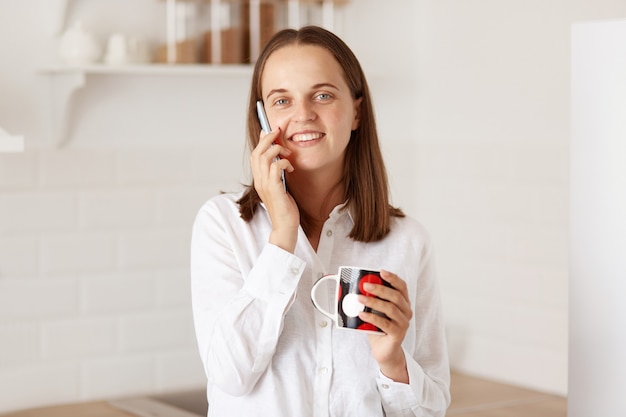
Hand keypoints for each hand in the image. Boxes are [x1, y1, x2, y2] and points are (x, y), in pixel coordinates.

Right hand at [250, 128, 298, 251]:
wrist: (285, 226)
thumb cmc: (284, 208)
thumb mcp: (279, 186)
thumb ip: (277, 173)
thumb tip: (280, 159)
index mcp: (259, 180)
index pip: (254, 155)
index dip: (261, 141)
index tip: (269, 131)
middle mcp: (259, 181)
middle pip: (257, 153)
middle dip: (268, 139)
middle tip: (278, 132)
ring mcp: (265, 185)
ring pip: (264, 157)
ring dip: (277, 150)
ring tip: (287, 153)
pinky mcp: (274, 189)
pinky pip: (276, 168)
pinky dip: (284, 163)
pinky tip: (290, 167)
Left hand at [358, 270, 412, 382]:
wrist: (384, 351)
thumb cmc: (379, 328)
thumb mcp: (375, 311)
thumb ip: (371, 300)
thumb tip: (354, 289)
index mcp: (403, 303)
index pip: (402, 287)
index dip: (393, 278)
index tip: (381, 272)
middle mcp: (406, 312)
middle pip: (395, 296)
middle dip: (380, 289)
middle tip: (365, 285)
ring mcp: (403, 323)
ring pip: (390, 308)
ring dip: (373, 302)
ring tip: (360, 299)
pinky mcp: (398, 334)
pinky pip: (385, 323)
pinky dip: (372, 317)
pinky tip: (362, 314)